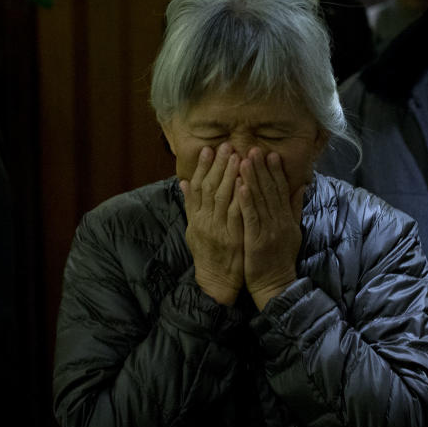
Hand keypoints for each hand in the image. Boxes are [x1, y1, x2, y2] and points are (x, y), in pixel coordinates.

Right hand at [181, 143, 243, 304]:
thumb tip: (183, 182)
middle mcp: (204, 221)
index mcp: (195, 217)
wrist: (215, 281)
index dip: (202, 167)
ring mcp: (218, 229)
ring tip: (237, 156)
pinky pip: (236, 214)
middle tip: (226, 146)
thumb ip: (190, 205)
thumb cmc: (207, 253)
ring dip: (230, 175)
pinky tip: (245, 183)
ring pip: (223, 197)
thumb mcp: (193, 229)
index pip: (197, 187)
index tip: (208, 149)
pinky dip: (240, 197)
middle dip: (218, 165)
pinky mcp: (232, 237)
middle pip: (210, 187)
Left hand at [237, 149, 303, 310]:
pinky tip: (240, 186)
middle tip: (255, 149)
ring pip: (260, 200)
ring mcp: (269, 230)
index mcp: (287, 219)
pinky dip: (246, 200)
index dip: (276, 171)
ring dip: (252, 178)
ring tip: (245, 160)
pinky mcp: (257, 240)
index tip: (270, 154)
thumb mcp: (293, 231)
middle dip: (262, 169)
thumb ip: (295, 208)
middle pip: (271, 191)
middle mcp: (280, 221)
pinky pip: (251, 217)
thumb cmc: (281, 259)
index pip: (281, 190)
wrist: (276, 285)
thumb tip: (301, 185)